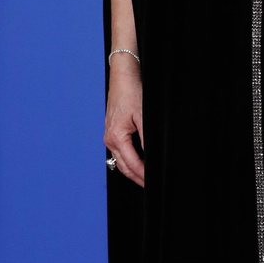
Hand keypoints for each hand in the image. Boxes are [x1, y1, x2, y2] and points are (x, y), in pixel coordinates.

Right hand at [104, 60, 144, 186]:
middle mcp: (109, 139)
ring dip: (133, 171)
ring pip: (121, 161)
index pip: (132, 164)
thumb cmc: (131, 93)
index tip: (153, 182)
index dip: (144, 175)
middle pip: (124, 167)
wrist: (123, 77)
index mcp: (116, 137)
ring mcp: (109, 136)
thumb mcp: (144, 116)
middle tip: (151, 185)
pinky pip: (120, 152)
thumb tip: (152, 156)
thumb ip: (147, 139)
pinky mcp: (112, 131)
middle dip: (138, 178)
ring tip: (146, 178)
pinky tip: (139, 163)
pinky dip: (129, 161)